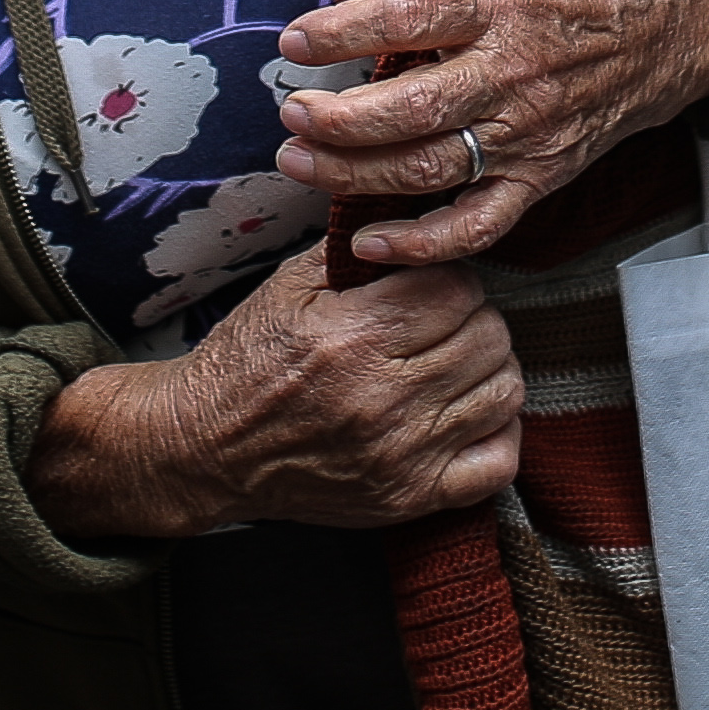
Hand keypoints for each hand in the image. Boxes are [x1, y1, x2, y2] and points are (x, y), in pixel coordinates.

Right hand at [23, 238, 517, 537]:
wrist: (205, 449)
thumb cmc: (246, 361)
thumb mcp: (287, 287)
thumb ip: (354, 248)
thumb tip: (414, 211)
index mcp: (352, 337)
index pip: (457, 289)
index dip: (450, 278)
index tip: (431, 285)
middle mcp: (382, 398)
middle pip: (488, 336)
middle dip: (472, 319)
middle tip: (442, 323)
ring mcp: (401, 455)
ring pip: (504, 391)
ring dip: (488, 369)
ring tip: (454, 364)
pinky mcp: (409, 498)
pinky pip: (499, 463)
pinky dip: (498, 434)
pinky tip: (466, 415)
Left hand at [272, 0, 708, 265]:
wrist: (656, 32)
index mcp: (494, 3)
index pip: (407, 18)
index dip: (342, 32)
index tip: (295, 41)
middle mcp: (509, 71)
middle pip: (412, 107)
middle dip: (339, 118)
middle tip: (291, 114)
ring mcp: (524, 132)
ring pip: (428, 167)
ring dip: (354, 172)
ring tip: (300, 159)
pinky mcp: (537, 178)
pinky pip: (475, 225)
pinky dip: (420, 243)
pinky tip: (367, 238)